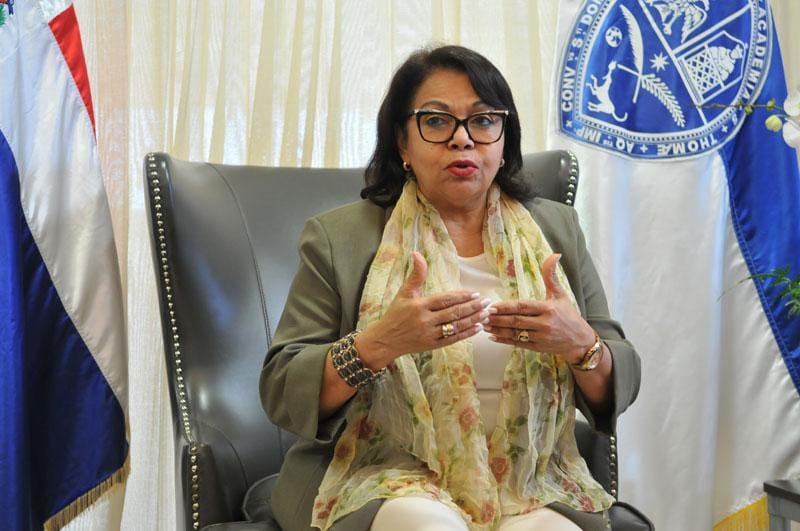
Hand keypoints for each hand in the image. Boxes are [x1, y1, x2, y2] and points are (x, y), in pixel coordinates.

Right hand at [356, 252, 491, 368]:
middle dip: (473, 307)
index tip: (475, 293)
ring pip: (456, 326)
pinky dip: (467, 334)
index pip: (445, 300)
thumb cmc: (395, 315)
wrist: (385, 340)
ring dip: (473, 319)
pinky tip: (478, 327)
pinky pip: (453, 339)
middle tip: (486, 302)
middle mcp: (425, 320)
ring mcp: (430, 334)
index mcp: (419, 306)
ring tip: (486, 313)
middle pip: (454, 313)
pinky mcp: (432, 346)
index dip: (461, 296)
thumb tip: (417, 253)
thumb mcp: (403, 293)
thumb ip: (415, 275)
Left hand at [485, 254, 595, 363]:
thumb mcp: (560, 294)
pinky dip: (504, 340)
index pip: (523, 307)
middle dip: (497, 318)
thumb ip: (551, 276)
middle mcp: (544, 324)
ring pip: (515, 333)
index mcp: (548, 309)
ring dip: (497, 329)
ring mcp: (540, 337)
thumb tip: (554, 255)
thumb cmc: (568, 315)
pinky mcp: (538, 348)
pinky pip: (518, 344)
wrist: (580, 341)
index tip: (492, 305)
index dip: (506, 307)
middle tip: (481, 314)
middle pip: (516, 321)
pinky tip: (492, 336)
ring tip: (482, 324)